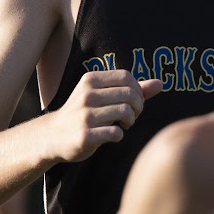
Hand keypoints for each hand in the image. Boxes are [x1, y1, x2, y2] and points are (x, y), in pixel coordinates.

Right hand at [47, 70, 162, 162]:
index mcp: (90, 80)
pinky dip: (119, 135)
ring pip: (125, 112)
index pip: (126, 77)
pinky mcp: (85, 136)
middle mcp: (86, 95)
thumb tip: (160, 83)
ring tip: (123, 125)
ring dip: (130, 121)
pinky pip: (116, 133)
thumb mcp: (101, 96)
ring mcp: (84, 116)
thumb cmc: (83, 114)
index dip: (137, 90)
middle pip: (129, 94)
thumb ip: (131, 89)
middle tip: (132, 116)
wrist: (52, 136)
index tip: (133, 102)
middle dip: (137, 107)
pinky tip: (112, 136)